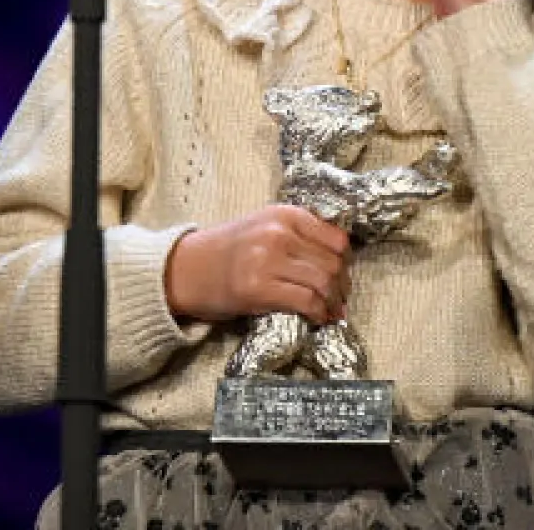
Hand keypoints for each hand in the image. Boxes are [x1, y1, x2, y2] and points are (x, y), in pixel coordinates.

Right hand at [164, 205, 350, 324]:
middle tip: (341, 298)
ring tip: (332, 311)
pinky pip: (306, 301)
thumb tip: (340, 263)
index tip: (344, 274)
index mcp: (284, 214)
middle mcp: (278, 233)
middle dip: (343, 285)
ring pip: (324, 282)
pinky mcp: (258, 288)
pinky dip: (319, 313)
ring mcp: (267, 260)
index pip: (336, 238)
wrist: (186, 268)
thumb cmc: (227, 251)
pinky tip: (318, 319)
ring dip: (334, 302)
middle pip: (333, 262)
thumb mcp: (265, 227)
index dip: (346, 261)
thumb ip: (299, 235)